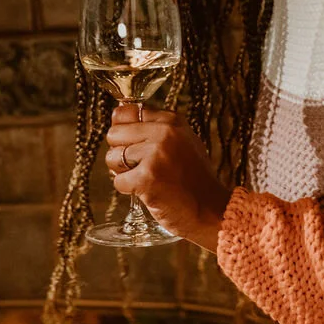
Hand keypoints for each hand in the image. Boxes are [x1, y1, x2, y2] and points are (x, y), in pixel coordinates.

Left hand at [106, 105, 230, 251]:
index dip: (123, 131)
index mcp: (171, 121)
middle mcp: (164, 133)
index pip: (125, 112)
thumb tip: (117, 118)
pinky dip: (128, 190)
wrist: (211, 210)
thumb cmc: (194, 179)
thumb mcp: (182, 142)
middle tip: (141, 166)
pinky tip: (149, 191)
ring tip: (146, 179)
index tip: (133, 144)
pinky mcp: (147, 178)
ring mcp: (156, 155)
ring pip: (112, 157)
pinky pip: (118, 181)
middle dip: (120, 152)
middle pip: (114, 133)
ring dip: (122, 172)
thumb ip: (154, 128)